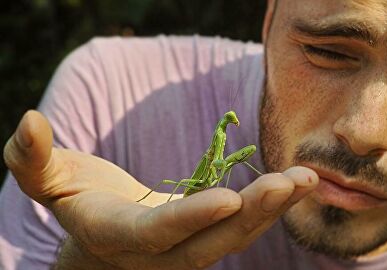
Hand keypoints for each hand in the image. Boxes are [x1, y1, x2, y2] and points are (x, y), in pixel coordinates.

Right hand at [3, 110, 318, 269]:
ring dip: (272, 209)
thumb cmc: (74, 200)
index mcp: (122, 236)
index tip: (231, 196)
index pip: (161, 232)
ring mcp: (189, 247)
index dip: (192, 218)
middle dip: (253, 215)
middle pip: (212, 242)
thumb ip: (32, 159)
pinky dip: (270, 206)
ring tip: (306, 179)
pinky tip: (296, 182)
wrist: (102, 234)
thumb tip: (28, 121)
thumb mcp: (47, 180)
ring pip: (235, 236)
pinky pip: (242, 224)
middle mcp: (161, 252)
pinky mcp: (208, 234)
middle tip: (292, 182)